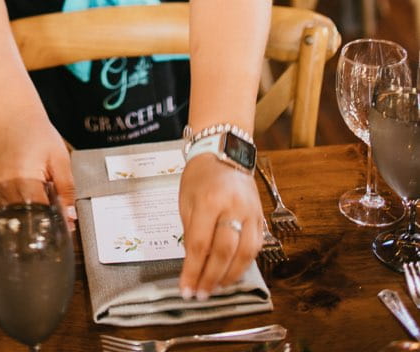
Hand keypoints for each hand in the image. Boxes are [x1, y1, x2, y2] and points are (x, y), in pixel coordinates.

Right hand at [0, 112, 75, 226]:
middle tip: (58, 211)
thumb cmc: (38, 134)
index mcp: (24, 180)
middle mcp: (7, 187)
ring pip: (16, 215)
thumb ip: (66, 188)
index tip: (67, 226)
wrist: (14, 118)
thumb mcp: (59, 159)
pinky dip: (21, 204)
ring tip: (43, 195)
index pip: (40, 215)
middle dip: (44, 219)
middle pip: (26, 219)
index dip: (55, 222)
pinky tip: (31, 191)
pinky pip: (8, 205)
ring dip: (31, 212)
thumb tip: (70, 215)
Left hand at [178, 154, 262, 299]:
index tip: (185, 289)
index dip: (192, 270)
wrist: (225, 151)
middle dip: (210, 278)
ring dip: (229, 276)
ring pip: (244, 253)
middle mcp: (233, 206)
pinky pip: (255, 246)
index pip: (200, 244)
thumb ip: (190, 231)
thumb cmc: (200, 176)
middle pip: (223, 252)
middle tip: (200, 294)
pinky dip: (244, 264)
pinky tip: (232, 273)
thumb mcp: (186, 200)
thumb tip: (192, 264)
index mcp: (209, 200)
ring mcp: (250, 211)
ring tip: (216, 289)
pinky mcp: (260, 216)